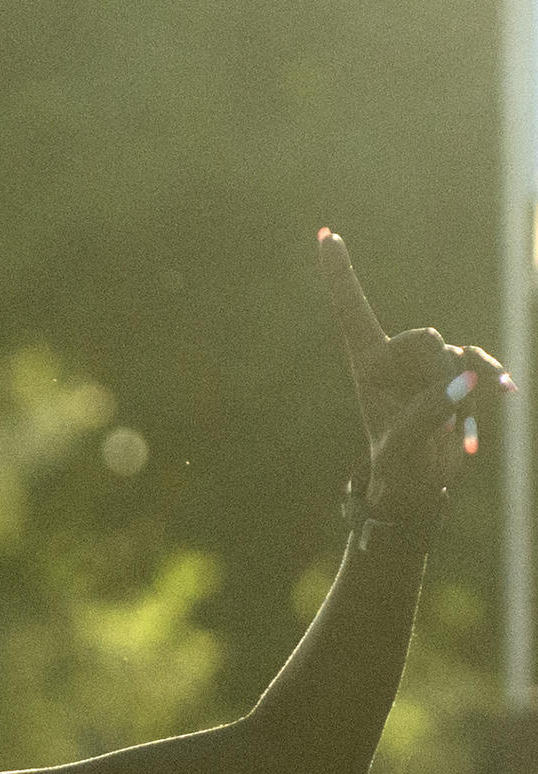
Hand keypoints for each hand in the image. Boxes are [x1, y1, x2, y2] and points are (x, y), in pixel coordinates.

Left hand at [319, 228, 508, 526]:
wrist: (421, 485)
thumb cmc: (400, 469)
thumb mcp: (408, 445)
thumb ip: (434, 410)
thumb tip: (469, 379)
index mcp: (367, 363)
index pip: (351, 310)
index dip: (340, 273)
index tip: (323, 234)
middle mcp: (395, 356)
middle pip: (428, 338)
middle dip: (441, 375)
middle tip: (441, 417)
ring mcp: (428, 363)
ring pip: (458, 352)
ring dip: (464, 391)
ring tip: (458, 431)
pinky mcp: (456, 371)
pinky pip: (479, 362)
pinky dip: (490, 383)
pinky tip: (505, 398)